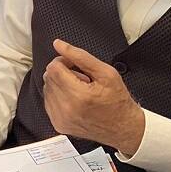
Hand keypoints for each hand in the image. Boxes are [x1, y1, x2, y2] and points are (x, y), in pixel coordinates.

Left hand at [43, 39, 145, 155]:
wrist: (123, 127)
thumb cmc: (118, 101)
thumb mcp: (106, 73)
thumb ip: (80, 56)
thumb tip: (59, 44)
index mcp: (78, 96)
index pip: (53, 68)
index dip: (63, 61)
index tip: (74, 65)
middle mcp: (66, 109)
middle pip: (49, 78)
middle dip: (62, 73)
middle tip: (81, 78)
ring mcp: (60, 119)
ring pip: (47, 89)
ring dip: (60, 85)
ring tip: (79, 90)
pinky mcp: (58, 125)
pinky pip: (48, 102)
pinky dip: (58, 96)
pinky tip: (74, 99)